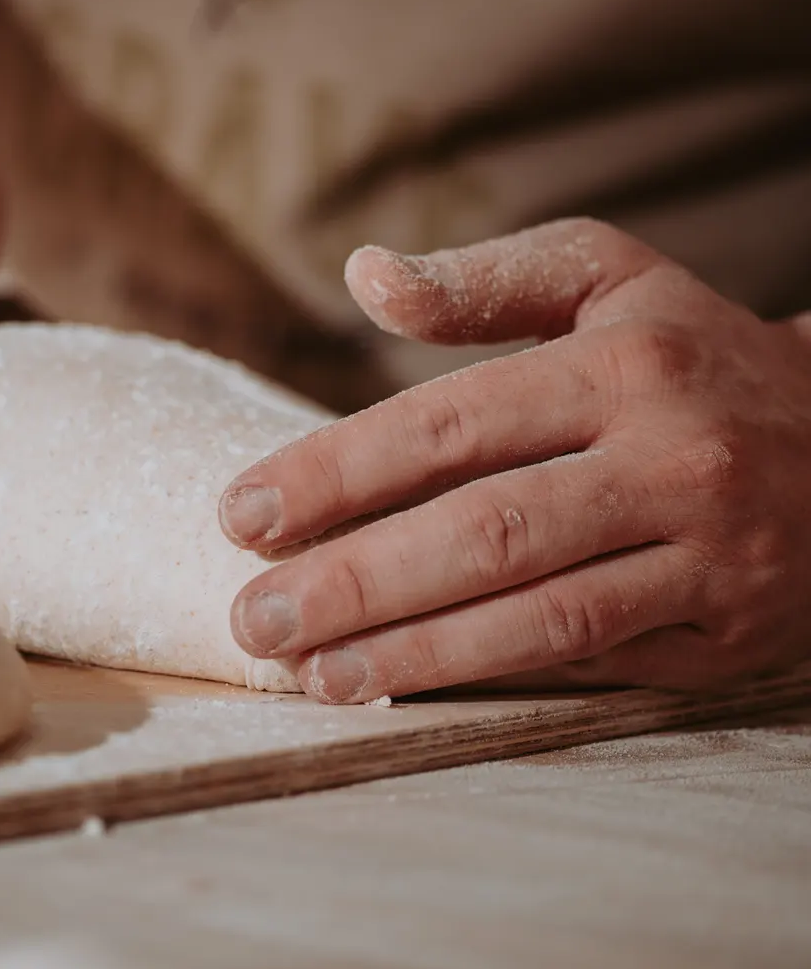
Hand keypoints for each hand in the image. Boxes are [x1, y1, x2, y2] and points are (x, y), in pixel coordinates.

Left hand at [220, 219, 810, 699]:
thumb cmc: (698, 356)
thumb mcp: (612, 279)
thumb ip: (487, 280)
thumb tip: (361, 275)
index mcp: (627, 365)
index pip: (452, 424)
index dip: (338, 472)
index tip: (243, 513)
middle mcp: (675, 460)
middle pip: (487, 533)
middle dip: (355, 583)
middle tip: (254, 618)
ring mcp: (709, 556)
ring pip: (542, 618)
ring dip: (415, 655)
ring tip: (312, 675)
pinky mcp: (726, 634)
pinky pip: (596, 665)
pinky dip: (499, 682)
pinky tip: (412, 693)